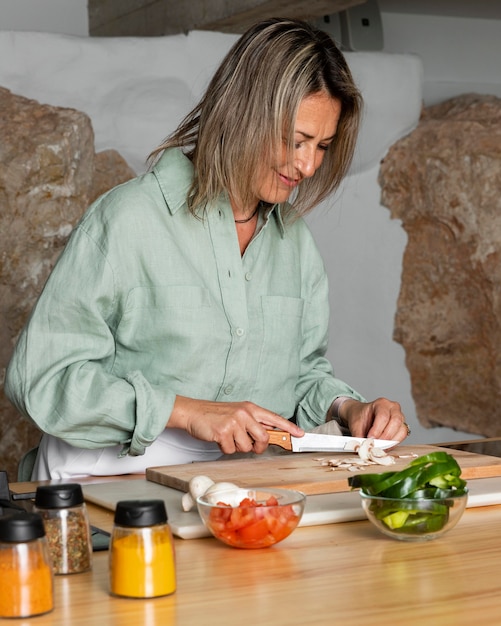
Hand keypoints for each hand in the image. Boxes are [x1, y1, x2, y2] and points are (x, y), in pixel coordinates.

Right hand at [167, 395, 303, 454]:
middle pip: (263, 437)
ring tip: (227, 437)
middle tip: (248, 444)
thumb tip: (268, 434)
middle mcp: (244, 413)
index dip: (288, 427)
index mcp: (250, 408)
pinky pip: (231, 450)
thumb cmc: (215, 415)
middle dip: (258, 446)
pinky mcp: (223, 432)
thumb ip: (253, 422)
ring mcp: (234, 422)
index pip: (274, 418)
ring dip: (237, 447)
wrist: (193, 412)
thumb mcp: (238, 413)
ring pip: (247, 447)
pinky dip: (225, 448)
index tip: (300, 434)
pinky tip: (219, 438)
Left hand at [339, 397, 408, 443]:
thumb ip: (358, 435)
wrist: (361, 416)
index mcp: (381, 403)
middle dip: (385, 436)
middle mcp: (393, 408)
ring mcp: (400, 417)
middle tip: (376, 444)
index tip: (370, 439)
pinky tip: (384, 447)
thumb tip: (361, 447)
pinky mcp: (402, 427)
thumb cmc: (360, 418)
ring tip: (379, 447)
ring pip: (402, 431)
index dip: (377, 430)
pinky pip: (402, 437)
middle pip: (396, 422)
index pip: (383, 416)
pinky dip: (393, 444)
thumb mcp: (355, 425)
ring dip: (391, 442)